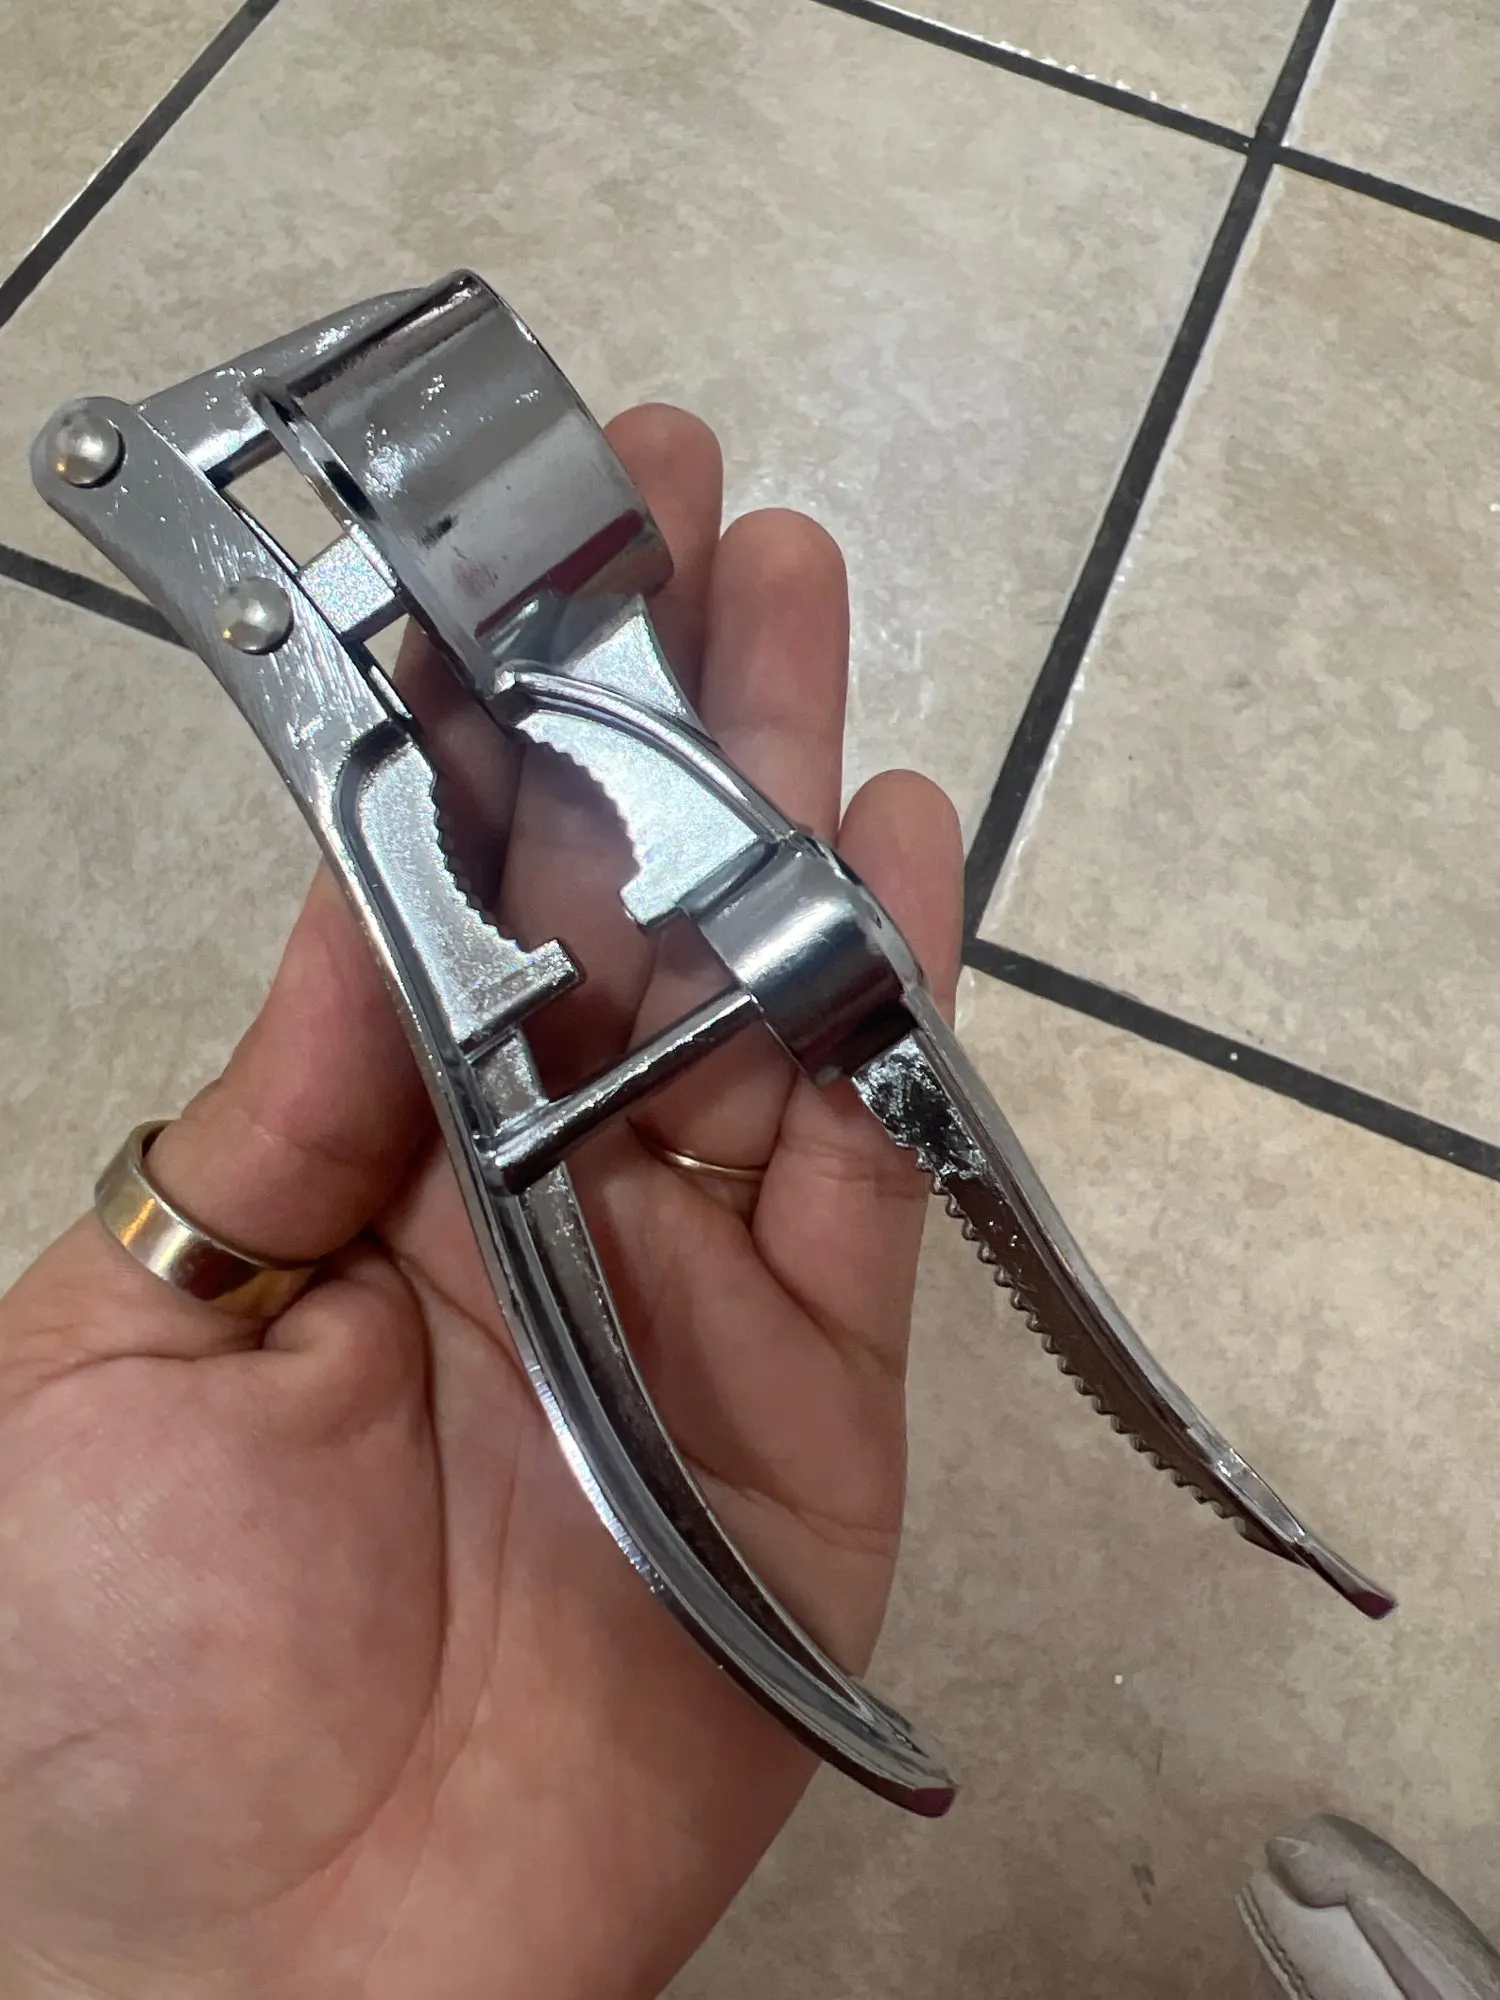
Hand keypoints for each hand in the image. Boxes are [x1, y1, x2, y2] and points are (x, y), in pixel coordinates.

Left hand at [0, 407, 960, 1999]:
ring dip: (788, 806)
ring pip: (767, 1003)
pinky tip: (905, 847)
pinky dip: (899, 1017)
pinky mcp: (817, 1398)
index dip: (490, 728)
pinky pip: (875, 1184)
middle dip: (663, 711)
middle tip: (693, 502)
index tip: (519, 554)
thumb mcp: (126, 1342)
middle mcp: (545, 1192)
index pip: (458, 903)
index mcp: (372, 1166)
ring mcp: (691, 1284)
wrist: (266, 1969)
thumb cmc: (117, 1676)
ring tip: (798, 611)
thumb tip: (365, 872)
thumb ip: (277, 1107)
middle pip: (632, 917)